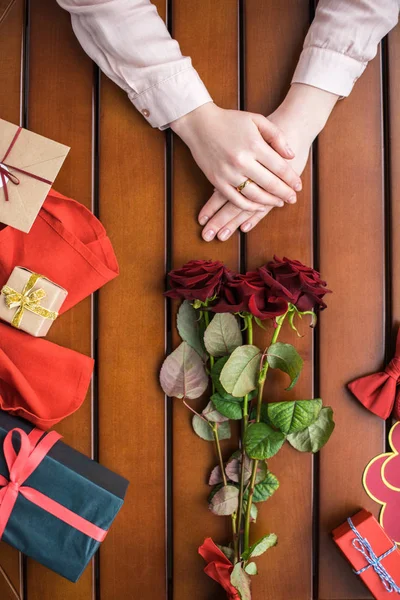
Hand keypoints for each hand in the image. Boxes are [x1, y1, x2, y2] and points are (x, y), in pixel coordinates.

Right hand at [197, 84, 338, 240]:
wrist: (199, 124)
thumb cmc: (230, 120)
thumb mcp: (256, 120)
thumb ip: (276, 136)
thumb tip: (291, 155)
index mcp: (254, 145)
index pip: (280, 168)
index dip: (292, 179)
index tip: (299, 186)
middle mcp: (242, 161)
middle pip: (270, 184)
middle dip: (285, 193)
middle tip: (293, 199)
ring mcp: (228, 173)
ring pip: (254, 195)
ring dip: (269, 202)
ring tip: (279, 203)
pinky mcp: (217, 181)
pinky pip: (236, 200)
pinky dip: (249, 207)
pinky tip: (259, 207)